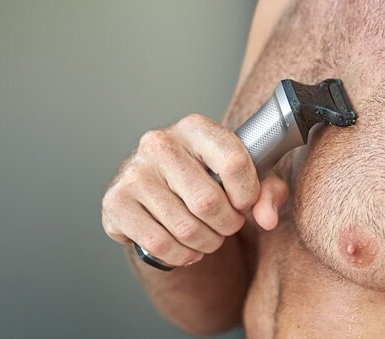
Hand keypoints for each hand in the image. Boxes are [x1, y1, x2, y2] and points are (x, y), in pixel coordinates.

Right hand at [101, 113, 289, 266]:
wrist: (160, 189)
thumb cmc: (209, 178)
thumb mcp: (245, 176)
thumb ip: (269, 191)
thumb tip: (267, 218)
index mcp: (194, 127)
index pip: (234, 162)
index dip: (248, 194)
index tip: (245, 203)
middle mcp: (159, 143)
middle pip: (209, 202)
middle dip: (227, 225)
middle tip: (227, 225)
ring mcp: (133, 172)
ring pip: (185, 228)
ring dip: (206, 243)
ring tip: (208, 237)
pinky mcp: (115, 202)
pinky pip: (159, 244)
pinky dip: (180, 255)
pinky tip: (185, 248)